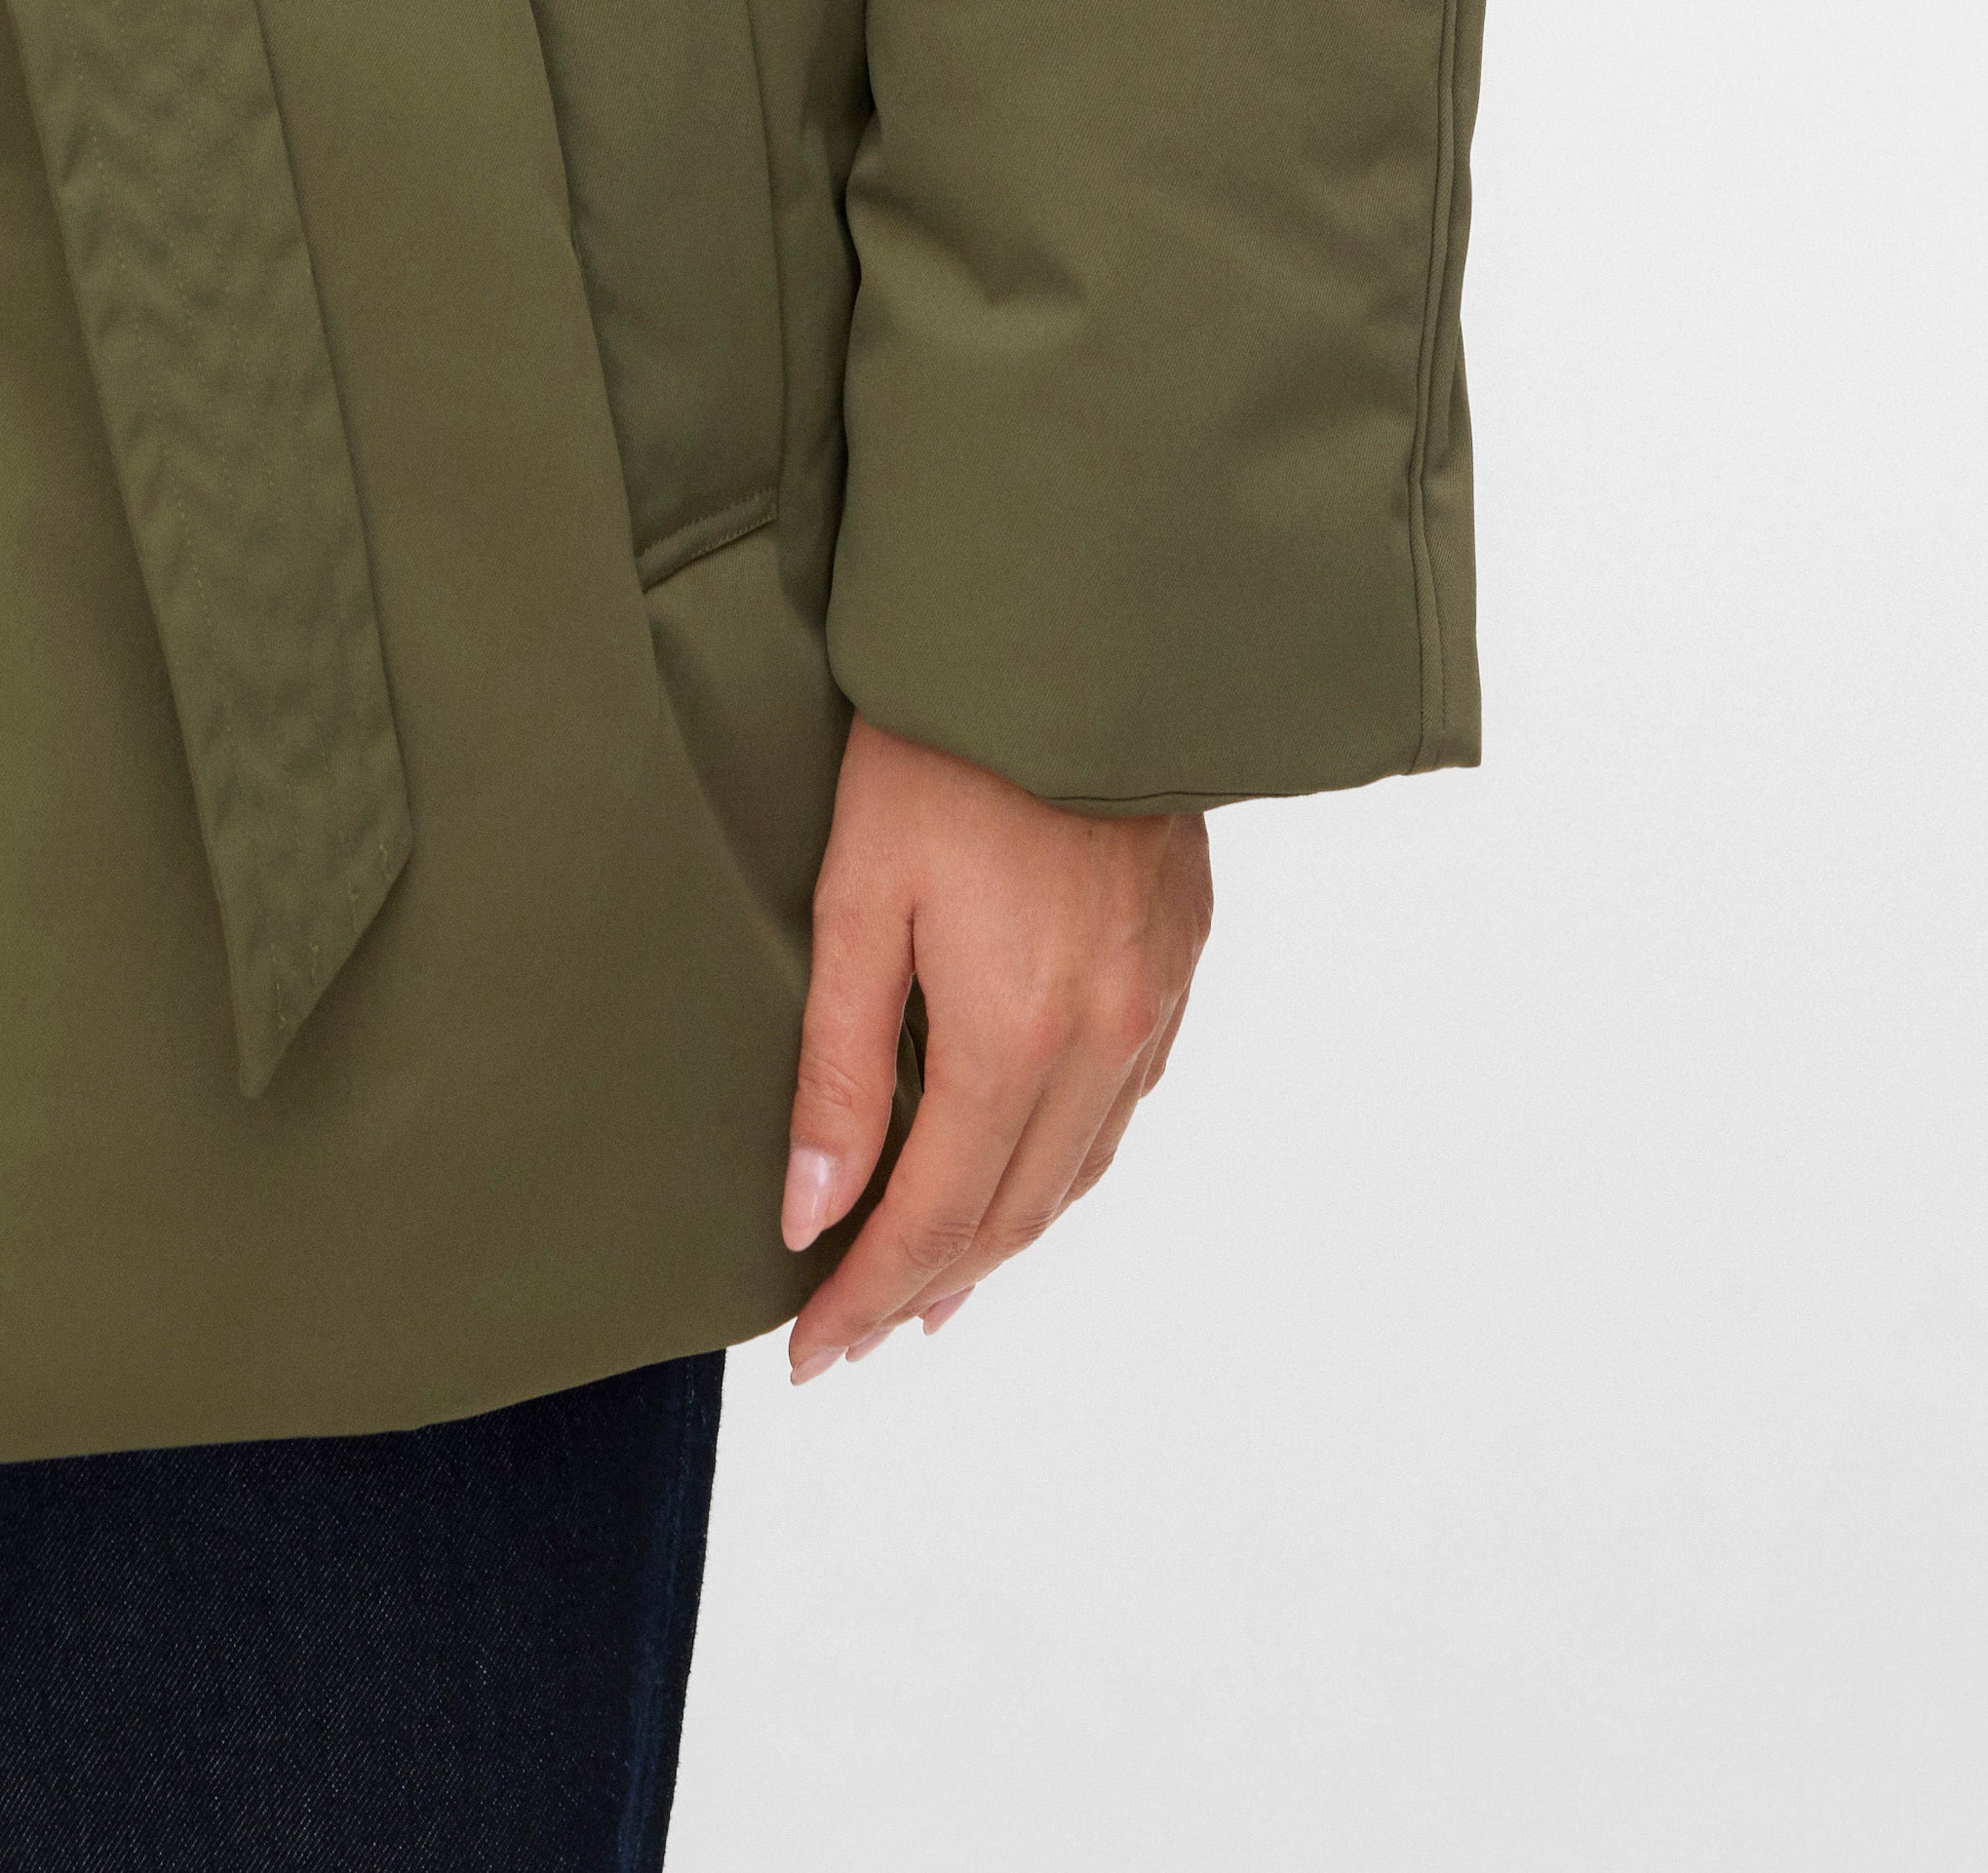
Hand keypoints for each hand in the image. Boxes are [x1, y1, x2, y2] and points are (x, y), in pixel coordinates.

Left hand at [778, 709, 1206, 1374]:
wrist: (1081, 635)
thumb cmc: (942, 744)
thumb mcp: (858, 892)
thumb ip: (837, 1063)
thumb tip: (809, 1213)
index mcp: (1015, 1035)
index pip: (934, 1215)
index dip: (866, 1293)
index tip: (811, 1353)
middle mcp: (1101, 1043)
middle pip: (1009, 1213)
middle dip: (925, 1284)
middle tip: (854, 1335)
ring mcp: (1153, 1004)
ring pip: (1074, 1172)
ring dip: (1001, 1240)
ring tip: (932, 1284)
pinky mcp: (1178, 959)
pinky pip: (1121, 1109)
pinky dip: (1064, 1167)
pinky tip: (1029, 1173)